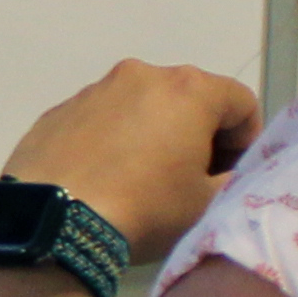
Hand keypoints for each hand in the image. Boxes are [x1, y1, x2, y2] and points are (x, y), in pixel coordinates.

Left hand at [3, 58, 262, 259]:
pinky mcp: (58, 111)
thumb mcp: (207, 204)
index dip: (246, 141)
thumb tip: (226, 171)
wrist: (52, 221)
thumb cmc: (144, 208)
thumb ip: (234, 179)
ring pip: (142, 106)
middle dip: (200, 135)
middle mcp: (140, 75)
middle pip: (190, 99)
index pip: (241, 102)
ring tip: (142, 182)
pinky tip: (103, 179)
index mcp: (187, 89)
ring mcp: (94, 89)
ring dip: (154, 135)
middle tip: (190, 181)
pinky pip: (102, 120)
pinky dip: (113, 141)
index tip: (228, 175)